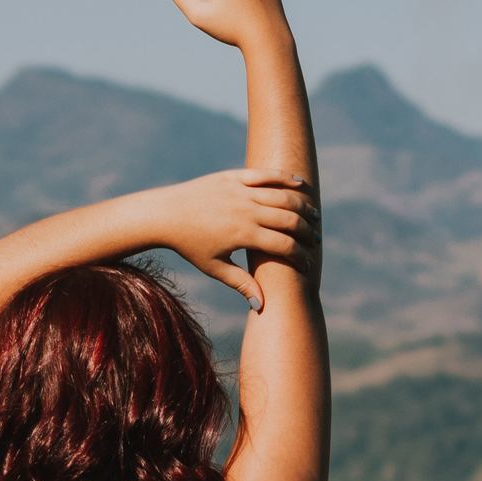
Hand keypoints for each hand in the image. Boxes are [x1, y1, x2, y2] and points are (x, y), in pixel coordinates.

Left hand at [156, 168, 318, 308]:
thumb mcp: (214, 267)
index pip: (284, 246)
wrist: (165, 214)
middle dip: (308, 232)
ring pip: (283, 195)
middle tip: (316, 240)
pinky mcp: (234, 176)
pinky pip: (265, 174)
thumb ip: (241, 283)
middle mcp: (245, 210)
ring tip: (314, 216)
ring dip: (303, 206)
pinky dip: (285, 177)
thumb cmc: (190, 245)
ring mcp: (240, 190)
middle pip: (290, 219)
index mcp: (243, 235)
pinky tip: (300, 184)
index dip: (300, 256)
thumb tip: (262, 306)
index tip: (307, 264)